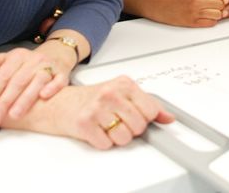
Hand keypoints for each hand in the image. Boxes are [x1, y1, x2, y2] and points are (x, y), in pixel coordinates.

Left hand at [0, 43, 76, 125]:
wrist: (57, 54)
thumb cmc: (27, 63)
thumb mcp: (10, 59)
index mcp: (17, 57)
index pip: (1, 77)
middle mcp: (33, 60)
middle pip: (17, 82)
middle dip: (4, 102)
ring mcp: (49, 66)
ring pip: (37, 81)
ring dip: (25, 99)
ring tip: (14, 115)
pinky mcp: (62, 73)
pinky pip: (59, 80)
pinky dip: (53, 87)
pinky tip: (44, 96)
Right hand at [2, 76, 174, 149]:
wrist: (60, 102)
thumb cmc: (92, 98)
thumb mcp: (122, 95)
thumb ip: (148, 105)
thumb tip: (168, 117)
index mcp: (124, 84)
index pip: (150, 111)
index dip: (143, 119)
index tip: (133, 115)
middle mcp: (111, 93)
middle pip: (138, 126)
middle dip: (130, 129)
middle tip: (116, 121)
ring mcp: (97, 107)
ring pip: (124, 138)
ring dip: (116, 137)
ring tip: (105, 125)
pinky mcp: (84, 123)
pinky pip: (106, 144)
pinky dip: (102, 142)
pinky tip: (96, 130)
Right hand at [154, 0, 226, 27]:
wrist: (161, 5)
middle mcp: (197, 0)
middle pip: (220, 4)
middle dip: (220, 5)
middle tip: (216, 6)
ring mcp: (195, 12)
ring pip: (218, 15)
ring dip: (217, 14)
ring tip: (211, 12)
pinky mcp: (192, 22)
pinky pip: (210, 23)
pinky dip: (212, 21)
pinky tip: (207, 17)